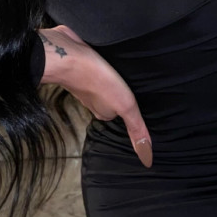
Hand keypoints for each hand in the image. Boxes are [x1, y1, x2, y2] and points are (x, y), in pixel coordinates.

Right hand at [39, 25, 152, 167]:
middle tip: (130, 87)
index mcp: (103, 112)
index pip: (119, 115)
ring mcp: (85, 83)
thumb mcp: (125, 106)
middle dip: (118, 94)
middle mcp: (93, 100)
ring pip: (101, 86)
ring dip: (108, 81)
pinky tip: (103, 62)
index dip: (128, 108)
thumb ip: (136, 129)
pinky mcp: (80, 66)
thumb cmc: (97, 80)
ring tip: (119, 74)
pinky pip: (93, 71)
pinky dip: (98, 69)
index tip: (136, 102)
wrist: (68, 56)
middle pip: (109, 101)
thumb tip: (147, 160)